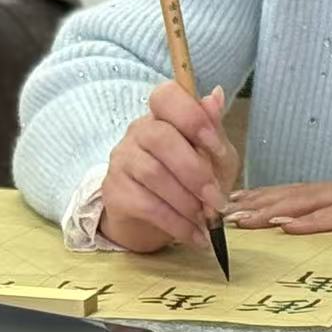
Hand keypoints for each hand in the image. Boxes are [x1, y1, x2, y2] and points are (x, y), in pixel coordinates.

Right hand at [100, 81, 241, 253]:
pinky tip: (194, 235)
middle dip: (195, 171)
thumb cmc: (191, 181)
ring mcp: (122, 160)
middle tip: (217, 200)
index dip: (193, 117)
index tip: (216, 146)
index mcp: (165, 115)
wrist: (160, 220)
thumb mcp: (214, 158)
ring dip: (187, 202)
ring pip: (154, 174)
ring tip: (207, 221)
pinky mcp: (114, 191)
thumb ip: (215, 132)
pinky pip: (146, 204)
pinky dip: (175, 223)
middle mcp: (138, 131)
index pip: (167, 96)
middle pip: (161, 138)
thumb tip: (216, 95)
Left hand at [226, 163, 331, 234]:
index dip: (266, 195)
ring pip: (310, 203)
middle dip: (259, 204)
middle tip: (223, 212)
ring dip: (275, 211)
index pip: (300, 192)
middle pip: (296, 195)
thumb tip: (331, 223)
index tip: (235, 200)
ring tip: (245, 219)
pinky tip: (291, 228)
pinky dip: (315, 222)